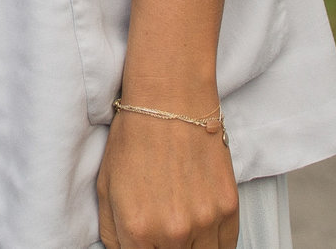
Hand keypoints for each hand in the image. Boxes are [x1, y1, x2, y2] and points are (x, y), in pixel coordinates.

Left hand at [95, 104, 237, 248]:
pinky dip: (214, 243)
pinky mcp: (229, 208)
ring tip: (181, 230)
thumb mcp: (106, 189)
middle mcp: (173, 233)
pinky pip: (226, 244)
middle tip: (163, 235)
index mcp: (138, 230)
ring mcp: (205, 222)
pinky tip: (202, 228)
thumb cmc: (133, 139)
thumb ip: (113, 234)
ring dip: (191, 248)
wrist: (170, 101)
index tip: (147, 245)